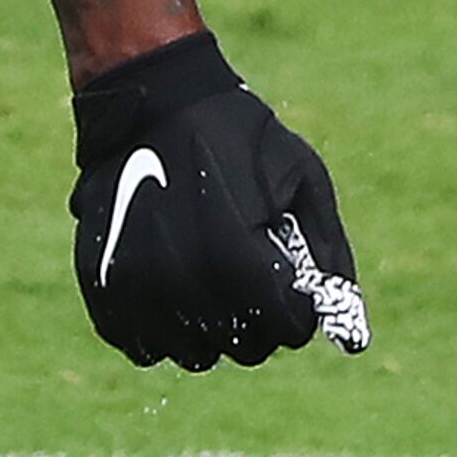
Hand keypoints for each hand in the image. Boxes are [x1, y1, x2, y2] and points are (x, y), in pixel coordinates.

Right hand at [69, 31, 367, 368]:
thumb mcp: (303, 182)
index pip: (286, 330)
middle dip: (260, 322)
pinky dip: (163, 330)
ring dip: (212, 331)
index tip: (290, 283)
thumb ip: (330, 258)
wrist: (155, 102)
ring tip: (212, 277)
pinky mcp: (103, 288)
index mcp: (237, 259)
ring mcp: (137, 289)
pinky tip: (174, 289)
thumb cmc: (238, 137)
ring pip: (193, 354)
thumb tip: (353, 338)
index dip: (298, 311)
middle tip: (252, 278)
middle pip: (243, 349)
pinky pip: (141, 345)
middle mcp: (183, 284)